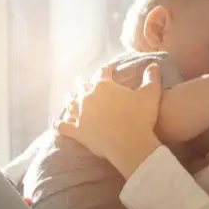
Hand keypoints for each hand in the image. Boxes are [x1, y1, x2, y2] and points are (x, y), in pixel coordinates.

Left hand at [54, 63, 163, 177]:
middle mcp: (87, 97)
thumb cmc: (140, 118)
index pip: (103, 72)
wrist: (130, 143)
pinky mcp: (76, 131)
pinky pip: (62, 125)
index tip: (110, 69)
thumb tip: (154, 65)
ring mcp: (79, 114)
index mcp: (103, 85)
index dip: (107, 70)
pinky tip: (55, 121)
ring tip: (69, 97)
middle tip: (84, 83)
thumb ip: (151, 77)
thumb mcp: (151, 94)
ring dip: (70, 99)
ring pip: (70, 103)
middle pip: (83, 86)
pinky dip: (58, 122)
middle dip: (84, 84)